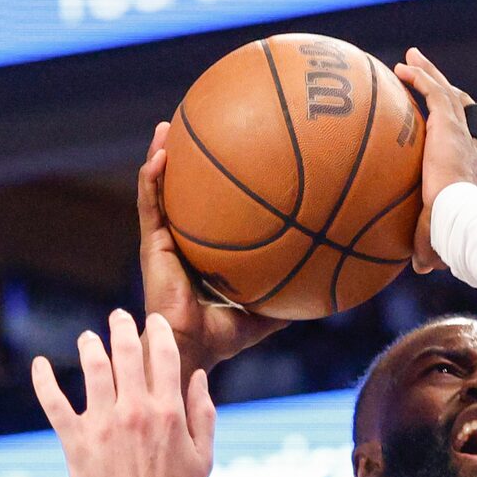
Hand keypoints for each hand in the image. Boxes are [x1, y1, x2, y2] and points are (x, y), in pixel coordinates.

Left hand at [32, 311, 215, 476]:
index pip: (163, 355)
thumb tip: (199, 377)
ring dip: (90, 344)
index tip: (152, 321)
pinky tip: (40, 364)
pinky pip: (54, 402)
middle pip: (126, 352)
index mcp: (169, 413)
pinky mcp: (76, 443)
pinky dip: (43, 379)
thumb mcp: (204, 458)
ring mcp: (103, 426)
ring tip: (88, 339)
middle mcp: (136, 412)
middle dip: (121, 327)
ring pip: (92, 367)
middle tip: (118, 317)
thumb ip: (204, 414)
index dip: (157, 331)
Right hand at [138, 123, 278, 376]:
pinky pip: (149, 205)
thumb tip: (326, 288)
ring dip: (160, 157)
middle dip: (188, 162)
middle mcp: (182, 243)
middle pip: (184, 195)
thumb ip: (288, 297)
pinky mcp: (151, 246)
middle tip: (198, 128)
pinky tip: (160, 155)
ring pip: (159, 191)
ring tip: (167, 127)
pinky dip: (151, 179)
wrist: (192, 349)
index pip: (209, 214)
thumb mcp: (266, 314)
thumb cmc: (224, 338)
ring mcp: (164, 242)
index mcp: (204, 254)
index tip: (231, 158)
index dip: (215, 189)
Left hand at [393, 49, 476, 272]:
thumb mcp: (438, 234)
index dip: (454, 125)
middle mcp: (466, 143)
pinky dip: (420, 77)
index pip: (463, 138)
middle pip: (457, 107)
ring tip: (411, 58)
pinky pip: (433, 91)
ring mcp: (458, 131)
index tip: (440, 117)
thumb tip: (418, 268)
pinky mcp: (448, 124)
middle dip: (440, 87)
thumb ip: (427, 244)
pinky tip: (401, 68)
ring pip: (445, 91)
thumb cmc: (454, 231)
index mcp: (466, 165)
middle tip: (423, 74)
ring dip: (428, 72)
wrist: (459, 216)